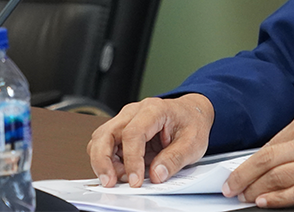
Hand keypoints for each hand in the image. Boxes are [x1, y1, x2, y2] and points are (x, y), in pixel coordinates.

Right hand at [87, 94, 213, 187]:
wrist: (191, 113)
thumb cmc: (191, 123)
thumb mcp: (193, 143)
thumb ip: (175, 159)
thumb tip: (156, 175)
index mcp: (154, 110)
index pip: (133, 133)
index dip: (131, 160)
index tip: (135, 180)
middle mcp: (134, 111)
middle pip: (105, 134)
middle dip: (103, 161)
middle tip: (110, 182)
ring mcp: (125, 119)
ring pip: (99, 139)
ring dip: (103, 162)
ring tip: (120, 178)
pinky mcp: (121, 129)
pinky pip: (105, 145)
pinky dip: (107, 161)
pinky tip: (120, 172)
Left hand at [224, 110, 293, 207]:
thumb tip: (276, 156)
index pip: (270, 144)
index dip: (249, 162)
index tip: (237, 172)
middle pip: (267, 160)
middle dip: (243, 176)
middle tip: (229, 188)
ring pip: (278, 177)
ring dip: (256, 190)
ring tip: (244, 199)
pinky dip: (278, 199)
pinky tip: (266, 203)